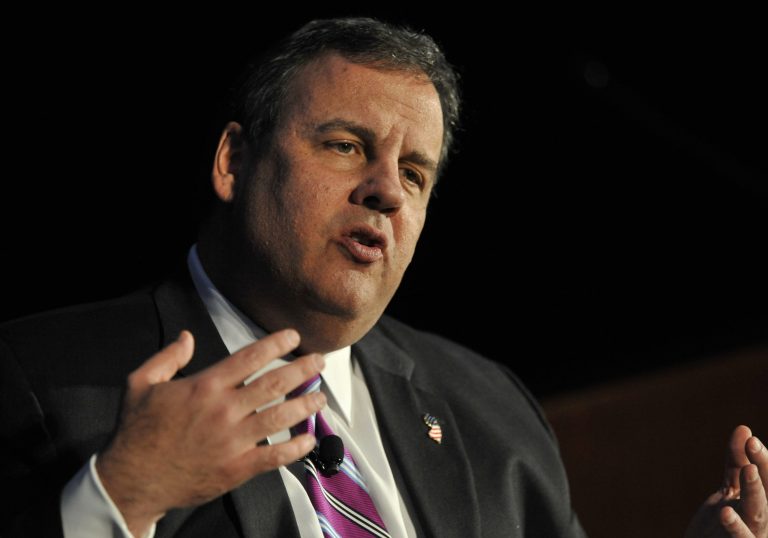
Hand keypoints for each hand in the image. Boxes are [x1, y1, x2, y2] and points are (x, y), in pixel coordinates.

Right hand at [96, 329, 324, 536]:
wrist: (131, 481)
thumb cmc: (136, 431)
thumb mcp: (140, 384)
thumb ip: (166, 357)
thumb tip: (188, 337)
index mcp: (204, 386)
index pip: (250, 357)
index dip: (276, 343)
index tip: (294, 336)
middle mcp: (224, 410)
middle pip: (274, 383)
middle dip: (302, 369)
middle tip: (319, 362)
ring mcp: (233, 441)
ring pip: (280, 417)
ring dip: (305, 405)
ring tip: (320, 396)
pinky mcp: (236, 469)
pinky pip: (274, 456)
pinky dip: (295, 448)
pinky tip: (309, 440)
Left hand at [685, 425, 767, 537]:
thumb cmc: (721, 524)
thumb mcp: (729, 489)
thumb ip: (736, 462)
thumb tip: (744, 428)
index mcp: (764, 502)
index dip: (762, 459)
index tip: (750, 438)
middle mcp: (764, 518)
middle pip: (767, 491)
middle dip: (763, 467)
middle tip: (753, 444)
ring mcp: (755, 534)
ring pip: (758, 513)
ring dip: (755, 491)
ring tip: (749, 470)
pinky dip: (736, 527)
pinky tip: (725, 513)